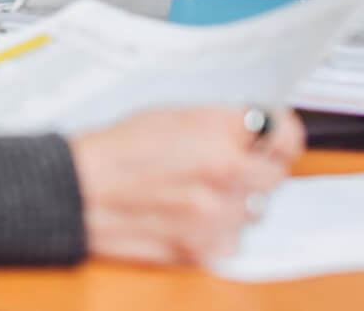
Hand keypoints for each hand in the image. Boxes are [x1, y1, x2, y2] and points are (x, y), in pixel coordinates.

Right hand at [69, 107, 304, 264]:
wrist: (81, 192)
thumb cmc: (116, 151)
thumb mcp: (170, 115)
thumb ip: (218, 122)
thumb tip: (253, 127)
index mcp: (219, 133)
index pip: (283, 133)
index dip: (282, 133)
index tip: (278, 134)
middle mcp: (225, 174)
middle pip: (276, 174)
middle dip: (260, 167)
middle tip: (234, 163)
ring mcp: (217, 216)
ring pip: (257, 210)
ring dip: (238, 201)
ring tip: (201, 191)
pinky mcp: (205, 250)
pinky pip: (234, 241)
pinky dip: (219, 231)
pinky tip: (191, 217)